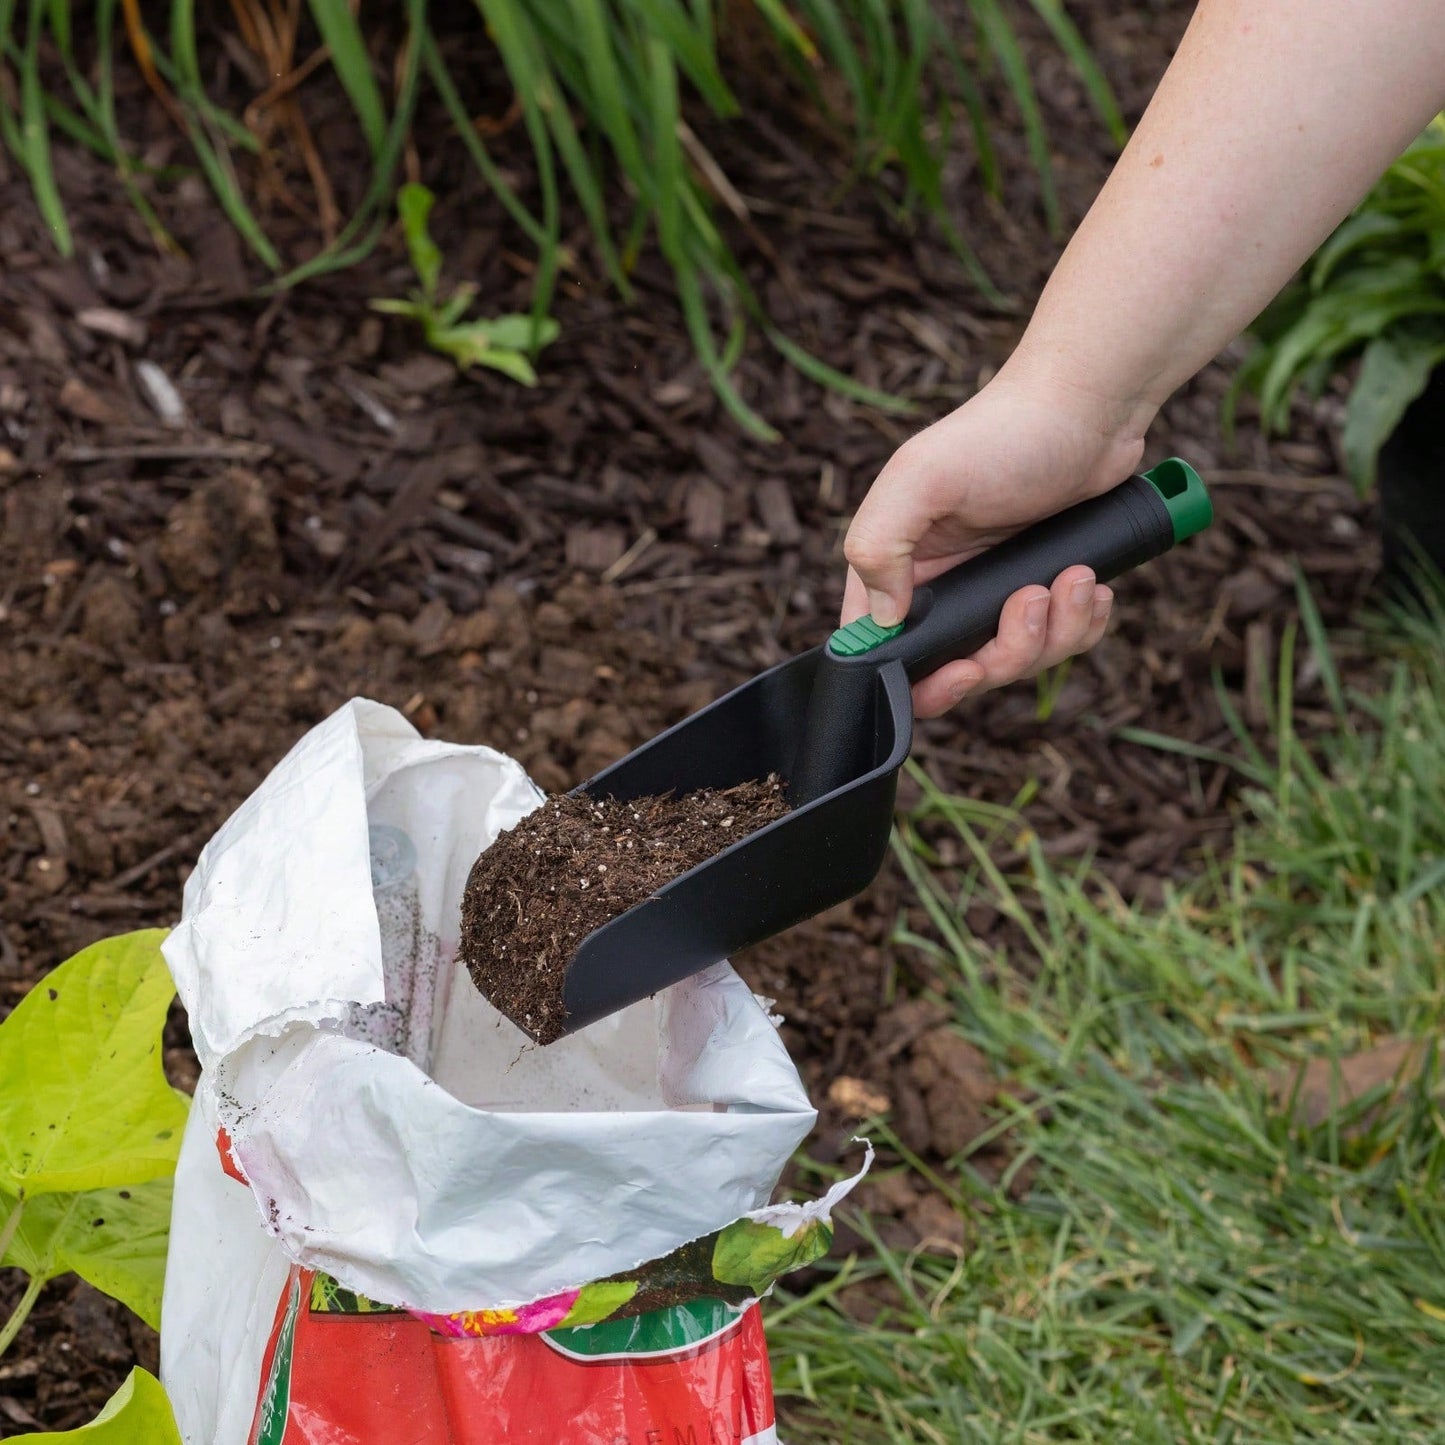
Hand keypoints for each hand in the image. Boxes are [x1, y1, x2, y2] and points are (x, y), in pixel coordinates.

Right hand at [842, 364, 1150, 718]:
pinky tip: (1091, 584)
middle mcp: (939, 586)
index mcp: (894, 565)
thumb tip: (882, 621)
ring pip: (1015, 661)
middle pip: (958, 670)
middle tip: (1030, 600)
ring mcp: (992, 592)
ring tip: (1074, 577)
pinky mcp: (1042, 589)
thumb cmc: (1002, 433)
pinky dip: (1081, 624)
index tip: (960, 668)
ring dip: (1054, 632)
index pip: (879, 650)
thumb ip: (878, 547)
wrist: (1090, 408)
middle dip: (1004, 653)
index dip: (913, 679)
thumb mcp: (921, 479)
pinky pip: (1058, 643)